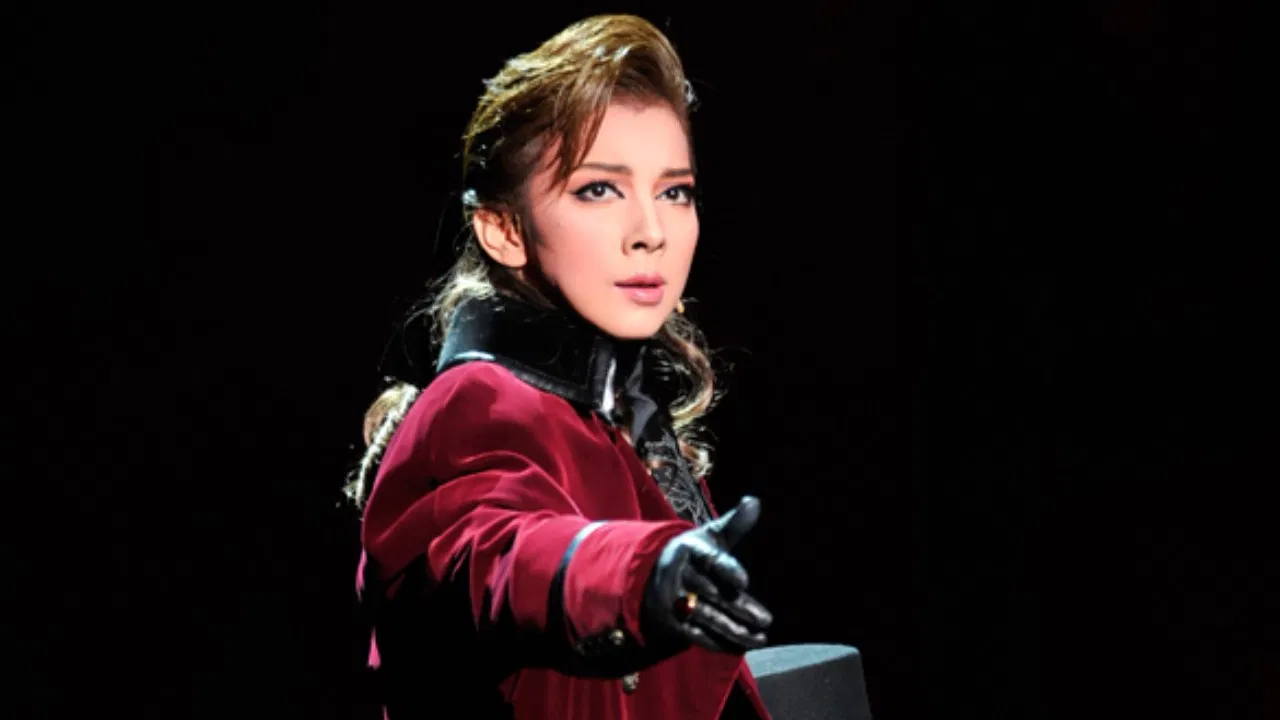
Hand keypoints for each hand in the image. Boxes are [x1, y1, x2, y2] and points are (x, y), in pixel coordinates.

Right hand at [643, 496, 772, 653]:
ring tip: (760, 638)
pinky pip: (696, 634)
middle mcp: (678, 575)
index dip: (727, 571)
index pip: (710, 561)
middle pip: (712, 594)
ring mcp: (672, 600)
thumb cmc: (691, 554)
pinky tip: (740, 647)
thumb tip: (754, 501)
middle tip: (766, 620)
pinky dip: (718, 642)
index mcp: (688, 550)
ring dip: (734, 630)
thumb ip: (734, 523)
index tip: (745, 582)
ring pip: (706, 617)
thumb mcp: (709, 536)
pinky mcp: (671, 621)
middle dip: (740, 608)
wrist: (649, 575)